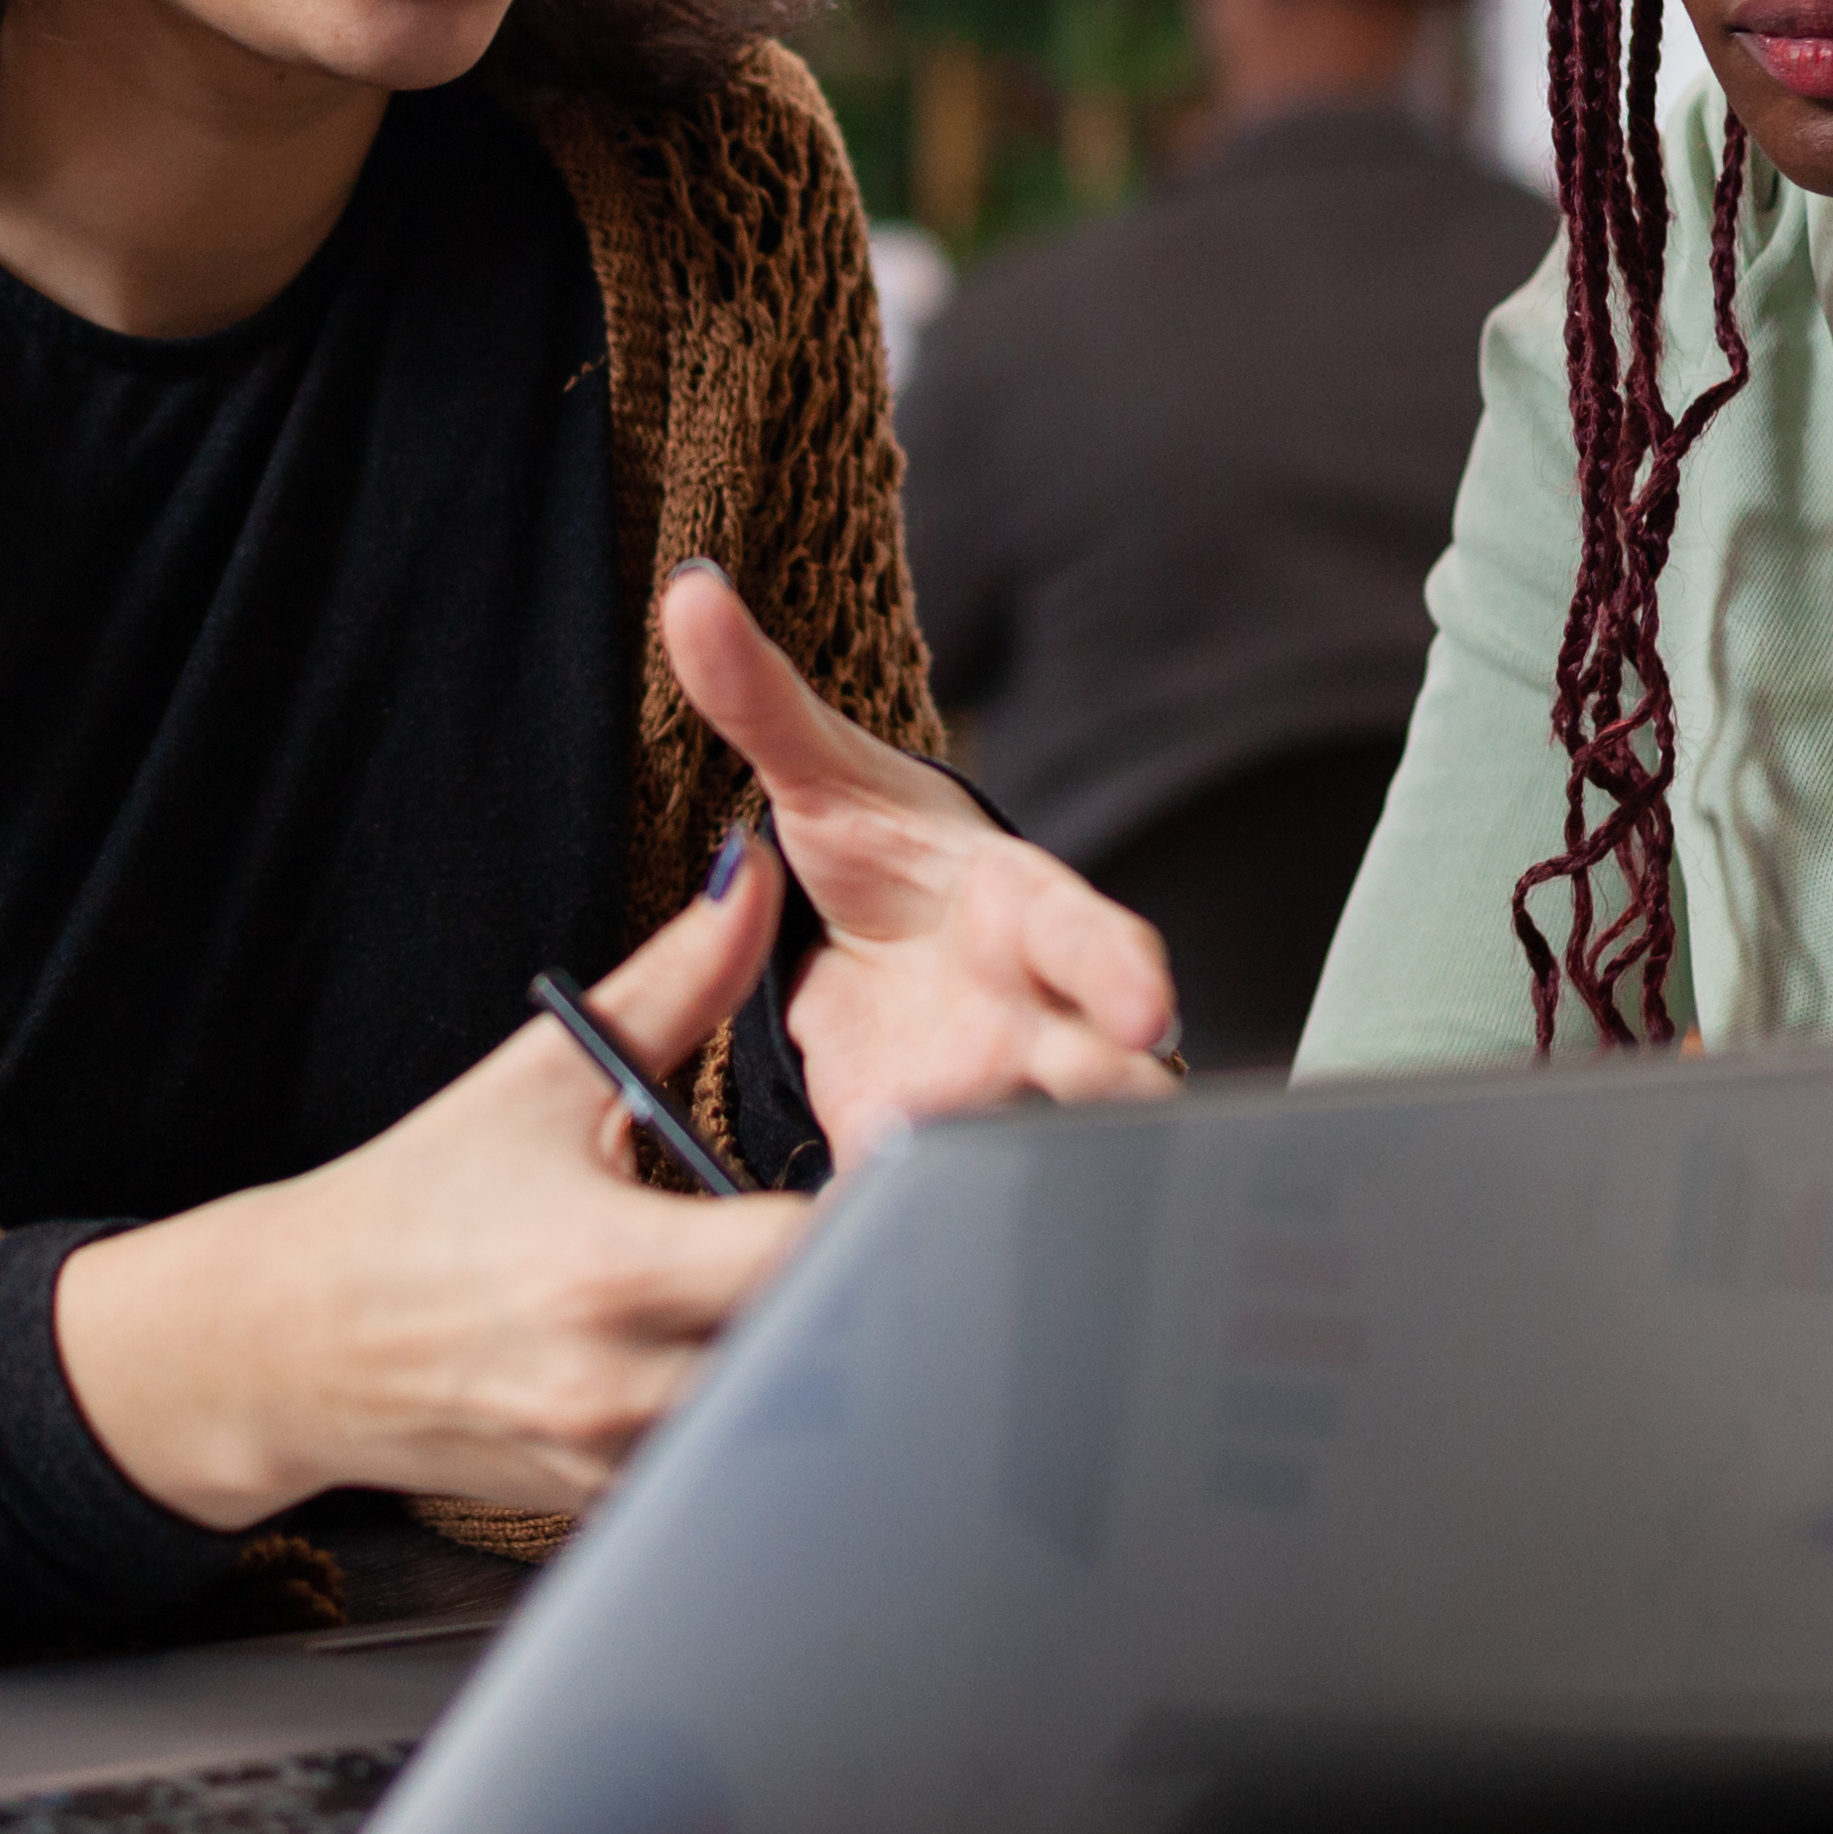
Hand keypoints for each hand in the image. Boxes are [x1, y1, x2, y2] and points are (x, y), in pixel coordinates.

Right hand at [53, 837, 816, 1527]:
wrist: (298, 1338)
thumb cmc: (418, 1204)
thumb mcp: (546, 1078)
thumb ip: (675, 982)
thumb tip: (750, 879)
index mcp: (608, 1266)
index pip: (802, 1258)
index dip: (873, 1214)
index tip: (897, 1175)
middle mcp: (616, 1383)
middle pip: (816, 1355)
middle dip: (859, 1292)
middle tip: (884, 1239)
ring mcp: (614, 1459)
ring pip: (778, 1424)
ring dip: (807, 1355)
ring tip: (815, 1295)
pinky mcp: (609, 1503)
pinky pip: (722, 1462)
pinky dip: (750, 1411)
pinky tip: (742, 1355)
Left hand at [662, 560, 1176, 1169]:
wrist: (869, 937)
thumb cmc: (872, 847)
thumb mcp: (813, 776)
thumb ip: (755, 698)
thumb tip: (688, 592)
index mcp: (1021, 908)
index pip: (1090, 932)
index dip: (1120, 970)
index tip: (1144, 1004)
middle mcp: (1038, 1009)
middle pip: (1109, 1066)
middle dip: (1102, 1096)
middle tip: (1059, 1116)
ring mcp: (1001, 1091)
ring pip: (1052, 1146)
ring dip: (1010, 1167)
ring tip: (929, 1177)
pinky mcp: (946, 1153)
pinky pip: (962, 1199)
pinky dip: (936, 1219)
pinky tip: (882, 1241)